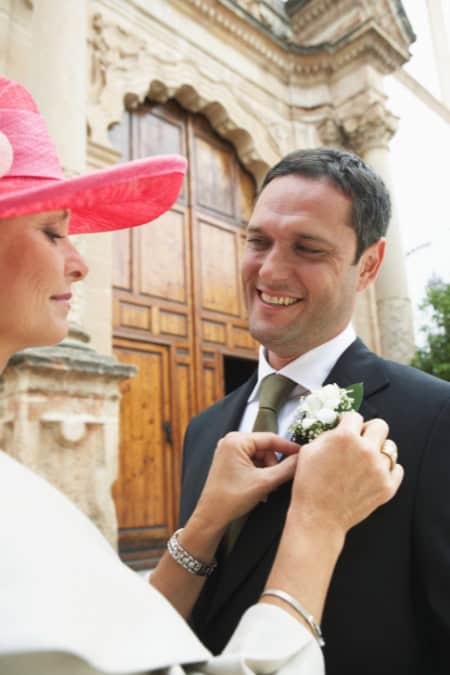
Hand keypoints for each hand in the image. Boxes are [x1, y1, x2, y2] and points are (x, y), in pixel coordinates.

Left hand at [194, 431, 299, 530]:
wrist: (211, 516)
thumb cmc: (230, 499)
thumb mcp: (265, 483)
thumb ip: (286, 469)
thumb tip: (301, 460)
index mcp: (236, 441)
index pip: (270, 438)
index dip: (288, 447)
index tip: (301, 454)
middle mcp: (231, 441)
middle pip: (265, 447)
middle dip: (274, 464)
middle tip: (277, 480)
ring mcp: (229, 451)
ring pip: (260, 456)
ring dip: (267, 471)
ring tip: (267, 487)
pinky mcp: (229, 461)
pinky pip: (251, 461)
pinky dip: (259, 473)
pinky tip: (260, 487)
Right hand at [288, 411, 402, 536]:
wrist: (318, 517)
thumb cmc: (309, 484)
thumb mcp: (309, 450)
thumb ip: (328, 434)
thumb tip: (339, 428)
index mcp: (345, 437)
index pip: (355, 416)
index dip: (348, 422)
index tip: (346, 428)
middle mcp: (366, 449)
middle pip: (380, 426)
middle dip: (369, 430)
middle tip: (360, 440)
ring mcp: (379, 469)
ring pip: (390, 447)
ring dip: (379, 450)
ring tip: (367, 460)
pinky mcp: (387, 486)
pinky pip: (397, 469)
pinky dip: (388, 469)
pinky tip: (374, 473)